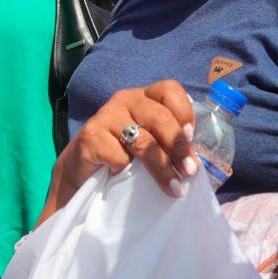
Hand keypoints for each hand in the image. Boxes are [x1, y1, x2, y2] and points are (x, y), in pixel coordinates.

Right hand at [39, 81, 199, 221]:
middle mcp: (125, 100)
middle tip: (189, 172)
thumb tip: (195, 163)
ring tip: (174, 189)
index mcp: (144, 97)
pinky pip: (118, 155)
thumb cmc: (123, 157)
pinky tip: (122, 176)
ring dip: (162, 168)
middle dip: (178, 147)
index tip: (192, 138)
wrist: (82, 172)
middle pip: (160, 117)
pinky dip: (125, 170)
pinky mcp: (90, 136)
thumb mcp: (149, 143)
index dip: (184, 113)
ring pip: (143, 140)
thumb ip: (168, 143)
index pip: (170, 90)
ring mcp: (105, 116)